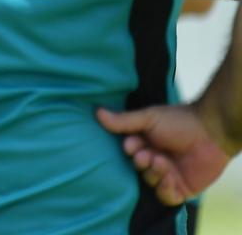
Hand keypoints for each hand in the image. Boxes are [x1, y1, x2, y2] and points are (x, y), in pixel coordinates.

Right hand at [96, 105, 231, 205]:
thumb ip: (123, 121)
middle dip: (140, 162)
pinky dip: (164, 188)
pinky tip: (168, 176)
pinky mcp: (182, 189)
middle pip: (137, 169)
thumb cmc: (180, 120)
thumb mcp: (148, 118)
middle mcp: (155, 159)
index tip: (131, 144)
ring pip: (149, 182)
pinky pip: (166, 196)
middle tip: (145, 154)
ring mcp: (168, 175)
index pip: (129, 153)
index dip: (129, 150)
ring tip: (162, 161)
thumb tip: (96, 112)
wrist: (211, 132)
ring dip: (153, 172)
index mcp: (146, 143)